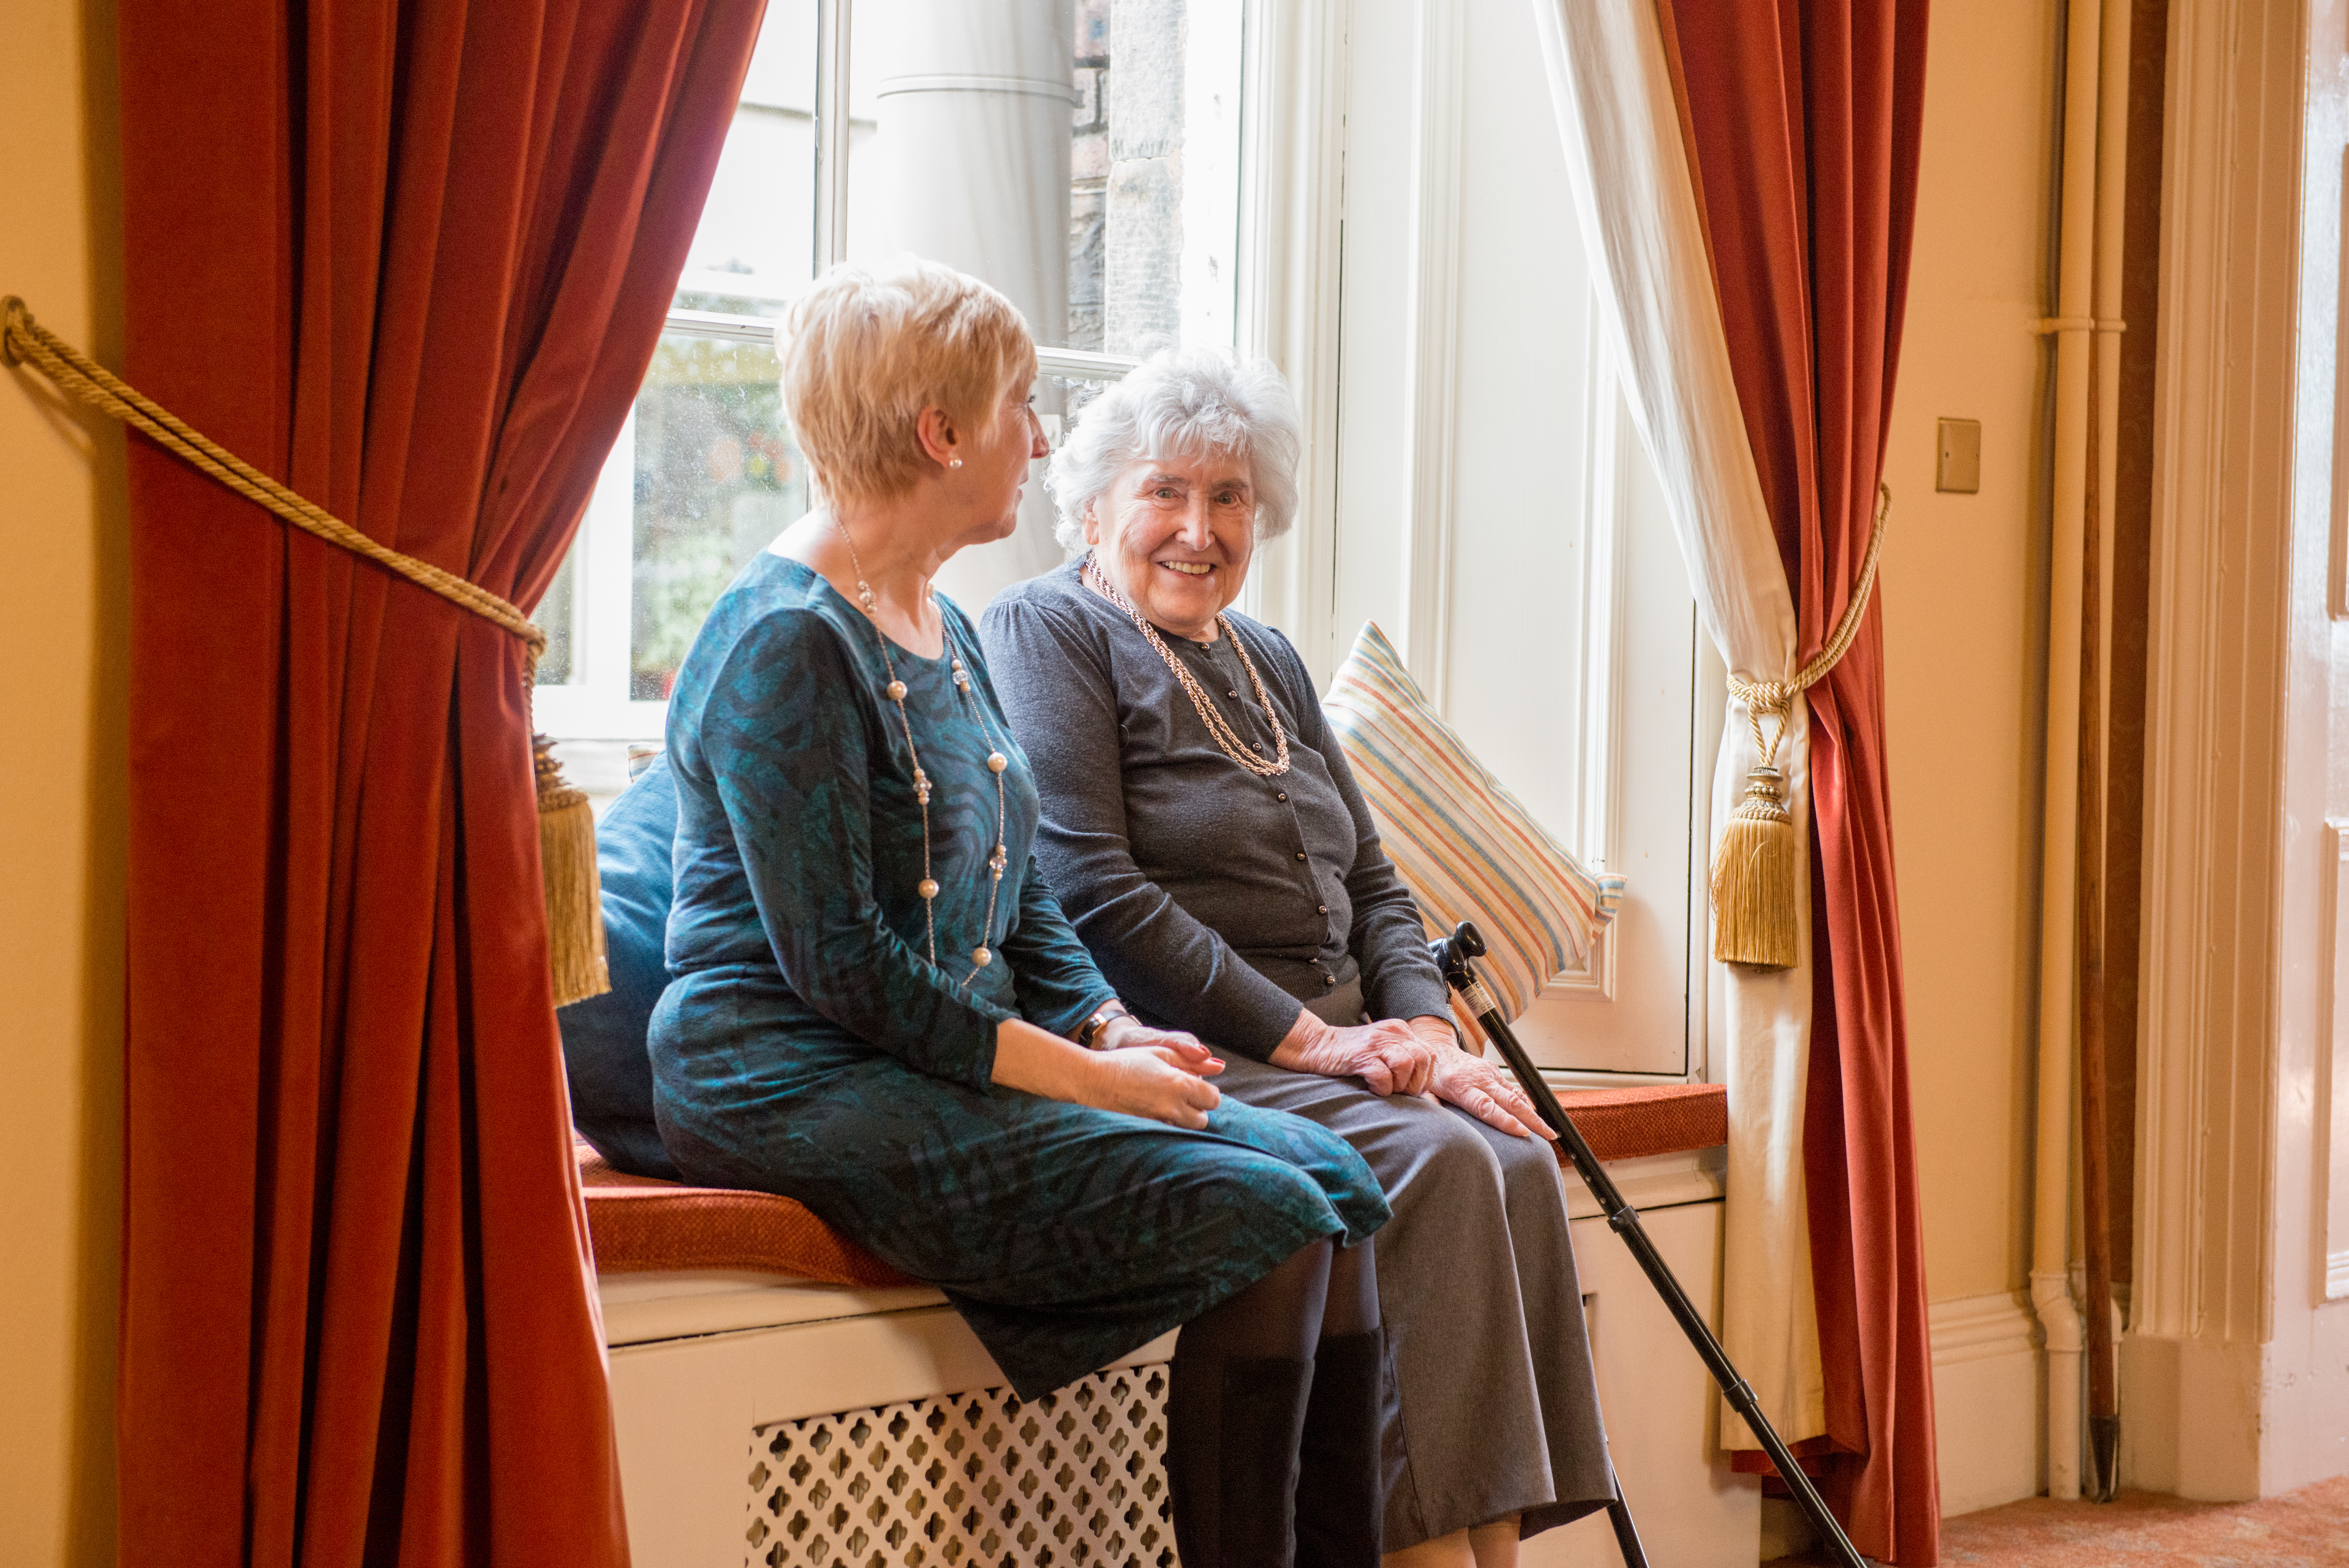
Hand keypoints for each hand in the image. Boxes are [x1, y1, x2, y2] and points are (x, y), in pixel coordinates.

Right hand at [990, 1016, 1218, 1129]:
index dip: (1208, 1092)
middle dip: (1197, 1108)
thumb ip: (1192, 1061)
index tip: (1196, 1085)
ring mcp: (1158, 1122)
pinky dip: (1168, 1125)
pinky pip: (1168, 1133)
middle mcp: (1171, 1107)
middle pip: (1203, 1119)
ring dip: (1184, 1118)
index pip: (1213, 1098)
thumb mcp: (1160, 1053)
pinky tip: (1153, 1111)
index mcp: (1178, 1084)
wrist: (1092, 1080)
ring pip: (1186, 1129)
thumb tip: (1219, 1066)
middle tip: (1181, 1095)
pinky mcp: (1146, 1131)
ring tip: (1167, 1103)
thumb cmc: (1127, 1062)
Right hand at [1271, 1008, 1435, 1095]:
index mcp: (1400, 1030)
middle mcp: (1392, 1032)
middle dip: (1415, 1083)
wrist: (1317, 1046)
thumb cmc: (1351, 1055)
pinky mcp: (1361, 1055)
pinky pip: (1383, 1076)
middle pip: (1423, 1058)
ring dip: (1398, 1085)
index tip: (1410, 1088)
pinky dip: (1381, 1088)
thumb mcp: (1383, 1050)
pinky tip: (1372, 1088)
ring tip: (1385, 1088)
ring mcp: (1376, 1043)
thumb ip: (1403, 1059)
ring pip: (1406, 1065)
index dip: (1425, 1077)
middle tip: (1399, 1091)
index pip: (1430, 1054)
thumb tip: (1423, 1087)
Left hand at [1420, 1026, 1556, 1140]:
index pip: (1487, 1107)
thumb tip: (1440, 1128)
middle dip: (1533, 1120)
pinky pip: (1513, 1089)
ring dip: (1533, 1114)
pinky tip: (1534, 1116)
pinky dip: (1525, 1103)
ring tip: (1548, 1131)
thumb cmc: (1432, 1077)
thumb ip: (1434, 1108)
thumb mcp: (1427, 1093)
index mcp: (1461, 1087)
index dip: (1506, 1121)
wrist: (1439, 1051)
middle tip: (1549, 1136)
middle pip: (1510, 1102)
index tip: (1524, 1133)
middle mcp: (1479, 1079)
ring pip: (1516, 1095)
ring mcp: (1490, 1073)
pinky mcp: (1495, 1070)